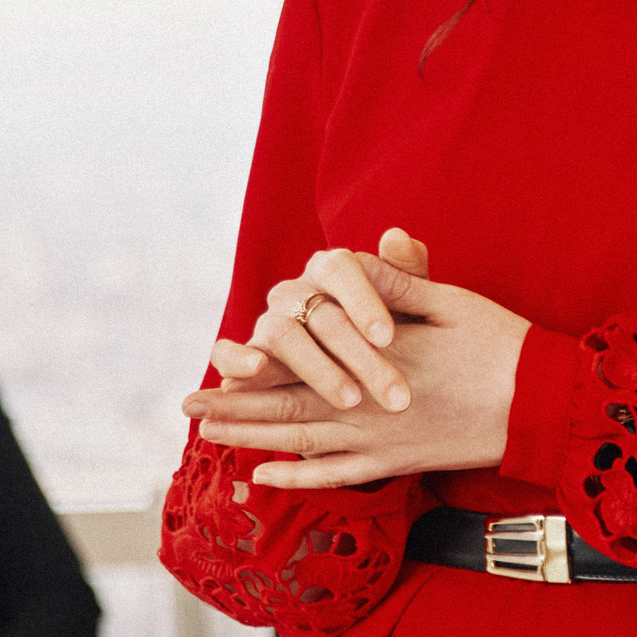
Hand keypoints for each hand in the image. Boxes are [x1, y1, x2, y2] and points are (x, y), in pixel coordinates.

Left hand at [188, 228, 530, 489]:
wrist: (542, 404)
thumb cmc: (500, 345)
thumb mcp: (449, 300)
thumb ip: (397, 284)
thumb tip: (355, 257)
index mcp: (374, 359)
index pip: (299, 363)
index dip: (253, 365)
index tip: (215, 363)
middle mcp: (366, 405)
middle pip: (284, 409)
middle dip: (232, 408)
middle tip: (186, 406)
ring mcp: (379, 442)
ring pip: (300, 444)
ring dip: (251, 440)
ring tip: (209, 437)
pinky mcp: (396, 464)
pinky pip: (336, 476)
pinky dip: (297, 477)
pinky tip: (265, 475)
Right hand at [214, 239, 413, 414]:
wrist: (362, 380)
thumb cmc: (391, 336)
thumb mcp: (411, 308)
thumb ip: (409, 274)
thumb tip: (397, 236)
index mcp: (332, 270)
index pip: (341, 269)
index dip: (363, 301)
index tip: (388, 338)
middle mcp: (295, 292)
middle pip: (322, 315)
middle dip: (361, 357)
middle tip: (395, 395)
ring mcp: (267, 323)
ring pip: (282, 336)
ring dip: (318, 370)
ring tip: (352, 400)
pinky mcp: (242, 356)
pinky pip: (225, 353)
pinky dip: (236, 359)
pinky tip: (257, 369)